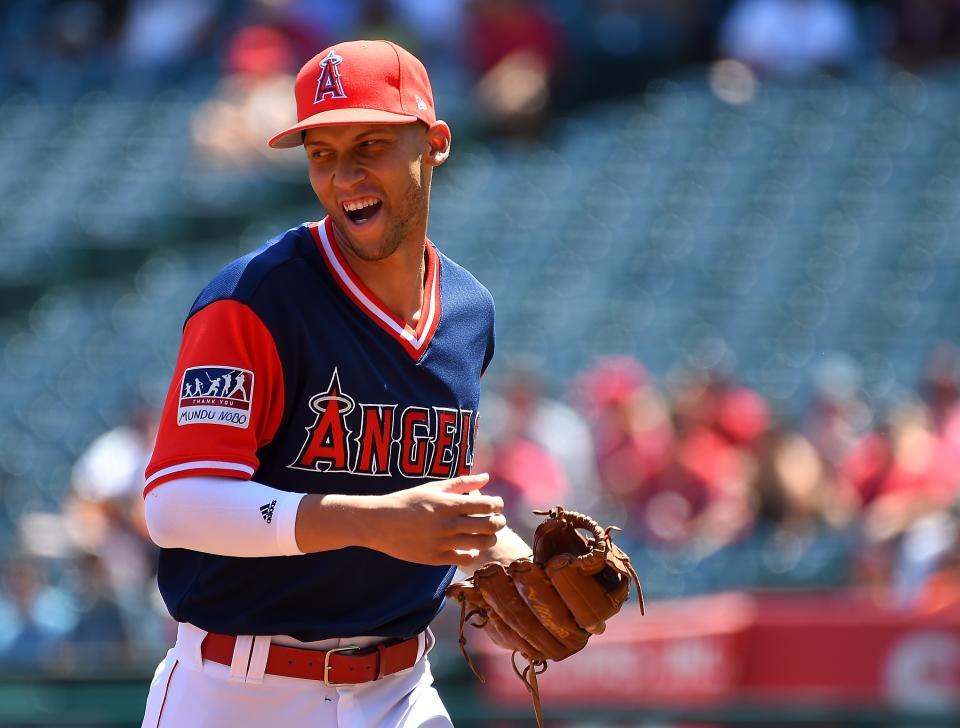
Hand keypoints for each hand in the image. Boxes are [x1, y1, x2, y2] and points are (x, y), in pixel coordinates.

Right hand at [366, 473, 505, 566]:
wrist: (379, 522)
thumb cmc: (408, 501)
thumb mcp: (433, 487)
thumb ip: (462, 482)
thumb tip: (487, 477)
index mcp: (449, 503)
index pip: (487, 505)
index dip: (498, 505)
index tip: (496, 505)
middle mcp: (448, 523)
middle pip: (490, 525)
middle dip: (499, 523)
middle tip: (497, 521)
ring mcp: (442, 542)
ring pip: (481, 544)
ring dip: (490, 539)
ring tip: (486, 535)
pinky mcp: (435, 558)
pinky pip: (464, 559)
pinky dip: (473, 554)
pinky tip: (470, 548)